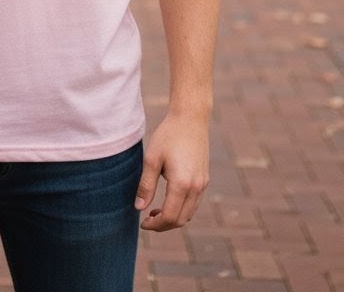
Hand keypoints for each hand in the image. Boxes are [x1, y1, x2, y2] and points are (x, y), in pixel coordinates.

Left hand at [134, 113, 209, 231]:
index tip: (142, 222)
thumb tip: (138, 208)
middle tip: (147, 219)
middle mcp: (196, 188)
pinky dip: (182, 209)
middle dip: (163, 225)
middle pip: (181, 220)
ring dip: (173, 218)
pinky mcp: (204, 179)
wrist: (190, 118)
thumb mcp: (152, 159)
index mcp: (182, 184)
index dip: (155, 225)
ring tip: (155, 211)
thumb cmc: (168, 135)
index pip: (169, 217)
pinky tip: (168, 200)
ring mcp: (202, 184)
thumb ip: (146, 185)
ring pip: (189, 214)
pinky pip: (194, 203)